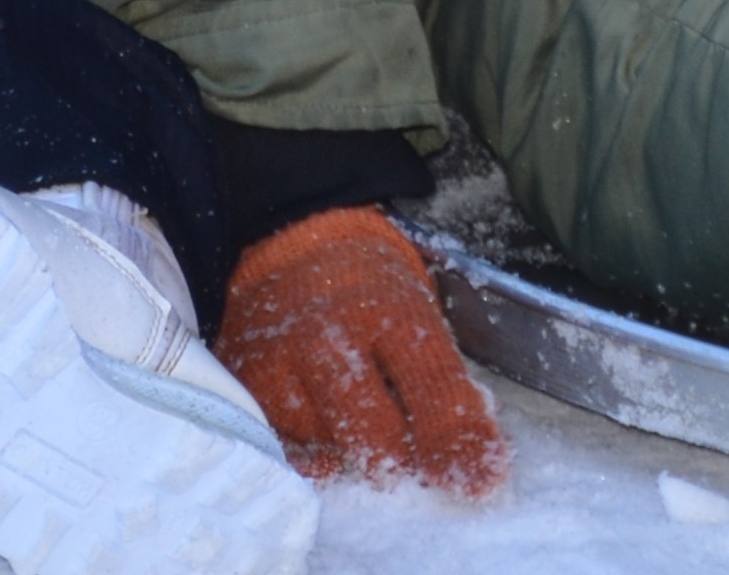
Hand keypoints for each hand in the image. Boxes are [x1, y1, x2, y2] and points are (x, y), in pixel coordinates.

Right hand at [215, 207, 508, 494]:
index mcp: (390, 308)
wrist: (291, 247)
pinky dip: (312, 452)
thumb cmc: (369, 289)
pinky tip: (324, 431)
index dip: (459, 441)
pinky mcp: (247, 385)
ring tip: (360, 420)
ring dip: (352, 451)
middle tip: (409, 464)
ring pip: (326, 447)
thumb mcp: (418, 317)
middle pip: (373, 432)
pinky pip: (285, 447)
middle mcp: (330, 336)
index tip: (481, 482)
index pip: (433, 385)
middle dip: (399, 462)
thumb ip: (446, 388)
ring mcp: (281, 363)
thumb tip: (482, 467)